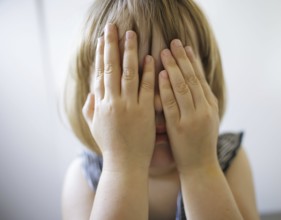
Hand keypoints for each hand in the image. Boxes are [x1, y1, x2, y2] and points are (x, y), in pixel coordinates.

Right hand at [82, 23, 155, 170]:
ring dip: (130, 52)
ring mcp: (128, 106)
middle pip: (111, 68)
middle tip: (113, 27)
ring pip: (128, 74)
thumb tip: (90, 93)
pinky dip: (148, 72)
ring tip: (132, 35)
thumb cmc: (110, 146)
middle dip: (112, 45)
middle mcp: (112, 102)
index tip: (102, 39)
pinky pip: (146, 88)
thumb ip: (90, 108)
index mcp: (100, 104)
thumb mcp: (94, 127)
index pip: (100, 73)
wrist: (124, 164)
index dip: (101, 54)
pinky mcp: (144, 112)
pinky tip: (151, 58)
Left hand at [159, 39, 219, 173]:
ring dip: (174, 67)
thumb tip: (193, 82)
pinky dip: (167, 87)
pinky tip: (161, 74)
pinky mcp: (180, 127)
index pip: (200, 78)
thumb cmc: (200, 143)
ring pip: (184, 87)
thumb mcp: (208, 119)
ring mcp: (193, 117)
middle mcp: (204, 109)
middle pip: (192, 78)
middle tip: (174, 42)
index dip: (192, 61)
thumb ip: (202, 101)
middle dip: (182, 58)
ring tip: (165, 51)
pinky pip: (172, 103)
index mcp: (211, 105)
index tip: (184, 46)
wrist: (201, 168)